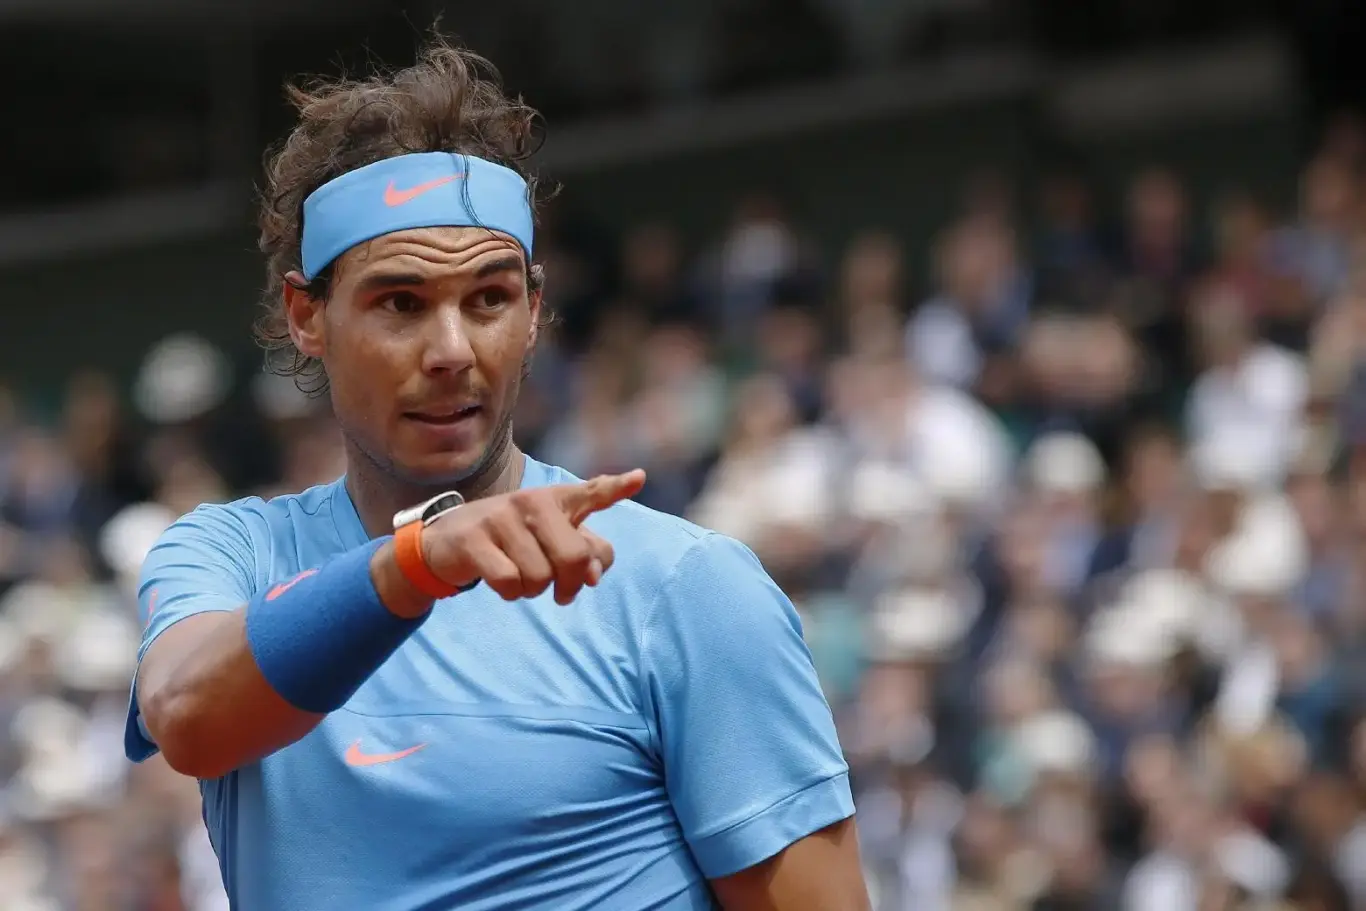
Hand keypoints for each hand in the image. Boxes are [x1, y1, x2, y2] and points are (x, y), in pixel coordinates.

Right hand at [423, 470, 645, 603]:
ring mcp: (501, 518)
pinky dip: (510, 593)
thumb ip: (585, 554)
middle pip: (573, 558)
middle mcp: (531, 502)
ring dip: (534, 590)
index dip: (616, 488)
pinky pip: (509, 583)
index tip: (639, 478)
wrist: (448, 540)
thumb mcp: (551, 541)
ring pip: (540, 577)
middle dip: (570, 585)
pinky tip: (503, 582)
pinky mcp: (474, 539)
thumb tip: (594, 577)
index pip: (591, 493)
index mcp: (556, 500)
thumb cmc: (513, 540)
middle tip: (560, 591)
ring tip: (522, 577)